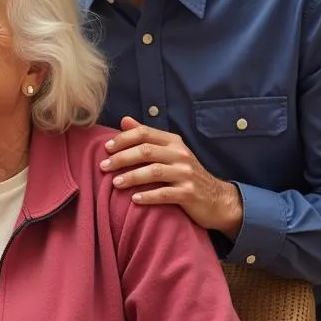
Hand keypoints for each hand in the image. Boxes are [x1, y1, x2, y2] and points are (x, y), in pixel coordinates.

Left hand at [100, 115, 242, 236]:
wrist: (217, 199)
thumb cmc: (185, 174)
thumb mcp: (169, 151)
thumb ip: (147, 136)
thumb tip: (124, 120)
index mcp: (173, 142)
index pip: (145, 133)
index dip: (123, 139)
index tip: (106, 148)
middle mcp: (180, 155)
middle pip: (146, 151)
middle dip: (122, 158)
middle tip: (103, 166)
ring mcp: (186, 174)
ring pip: (154, 172)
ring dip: (131, 177)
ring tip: (115, 182)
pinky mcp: (189, 193)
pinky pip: (165, 194)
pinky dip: (148, 196)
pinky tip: (134, 199)